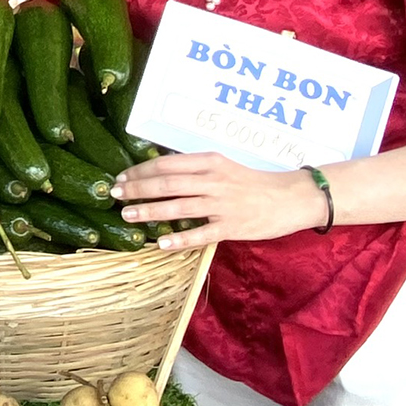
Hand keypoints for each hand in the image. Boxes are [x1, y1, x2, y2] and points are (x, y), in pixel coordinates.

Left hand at [111, 153, 328, 250]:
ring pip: (179, 207)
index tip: (121, 177)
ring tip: (128, 215)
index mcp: (210, 162)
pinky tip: (161, 244)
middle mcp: (213, 180)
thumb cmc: (252, 182)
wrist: (291, 197)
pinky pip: (201, 234)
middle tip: (114, 194)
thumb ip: (195, 170)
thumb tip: (159, 173)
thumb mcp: (223, 166)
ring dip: (150, 211)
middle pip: (167, 183)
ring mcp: (222, 204)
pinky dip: (180, 239)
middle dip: (137, 189)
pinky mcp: (232, 227)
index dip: (141, 170)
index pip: (167, 163)